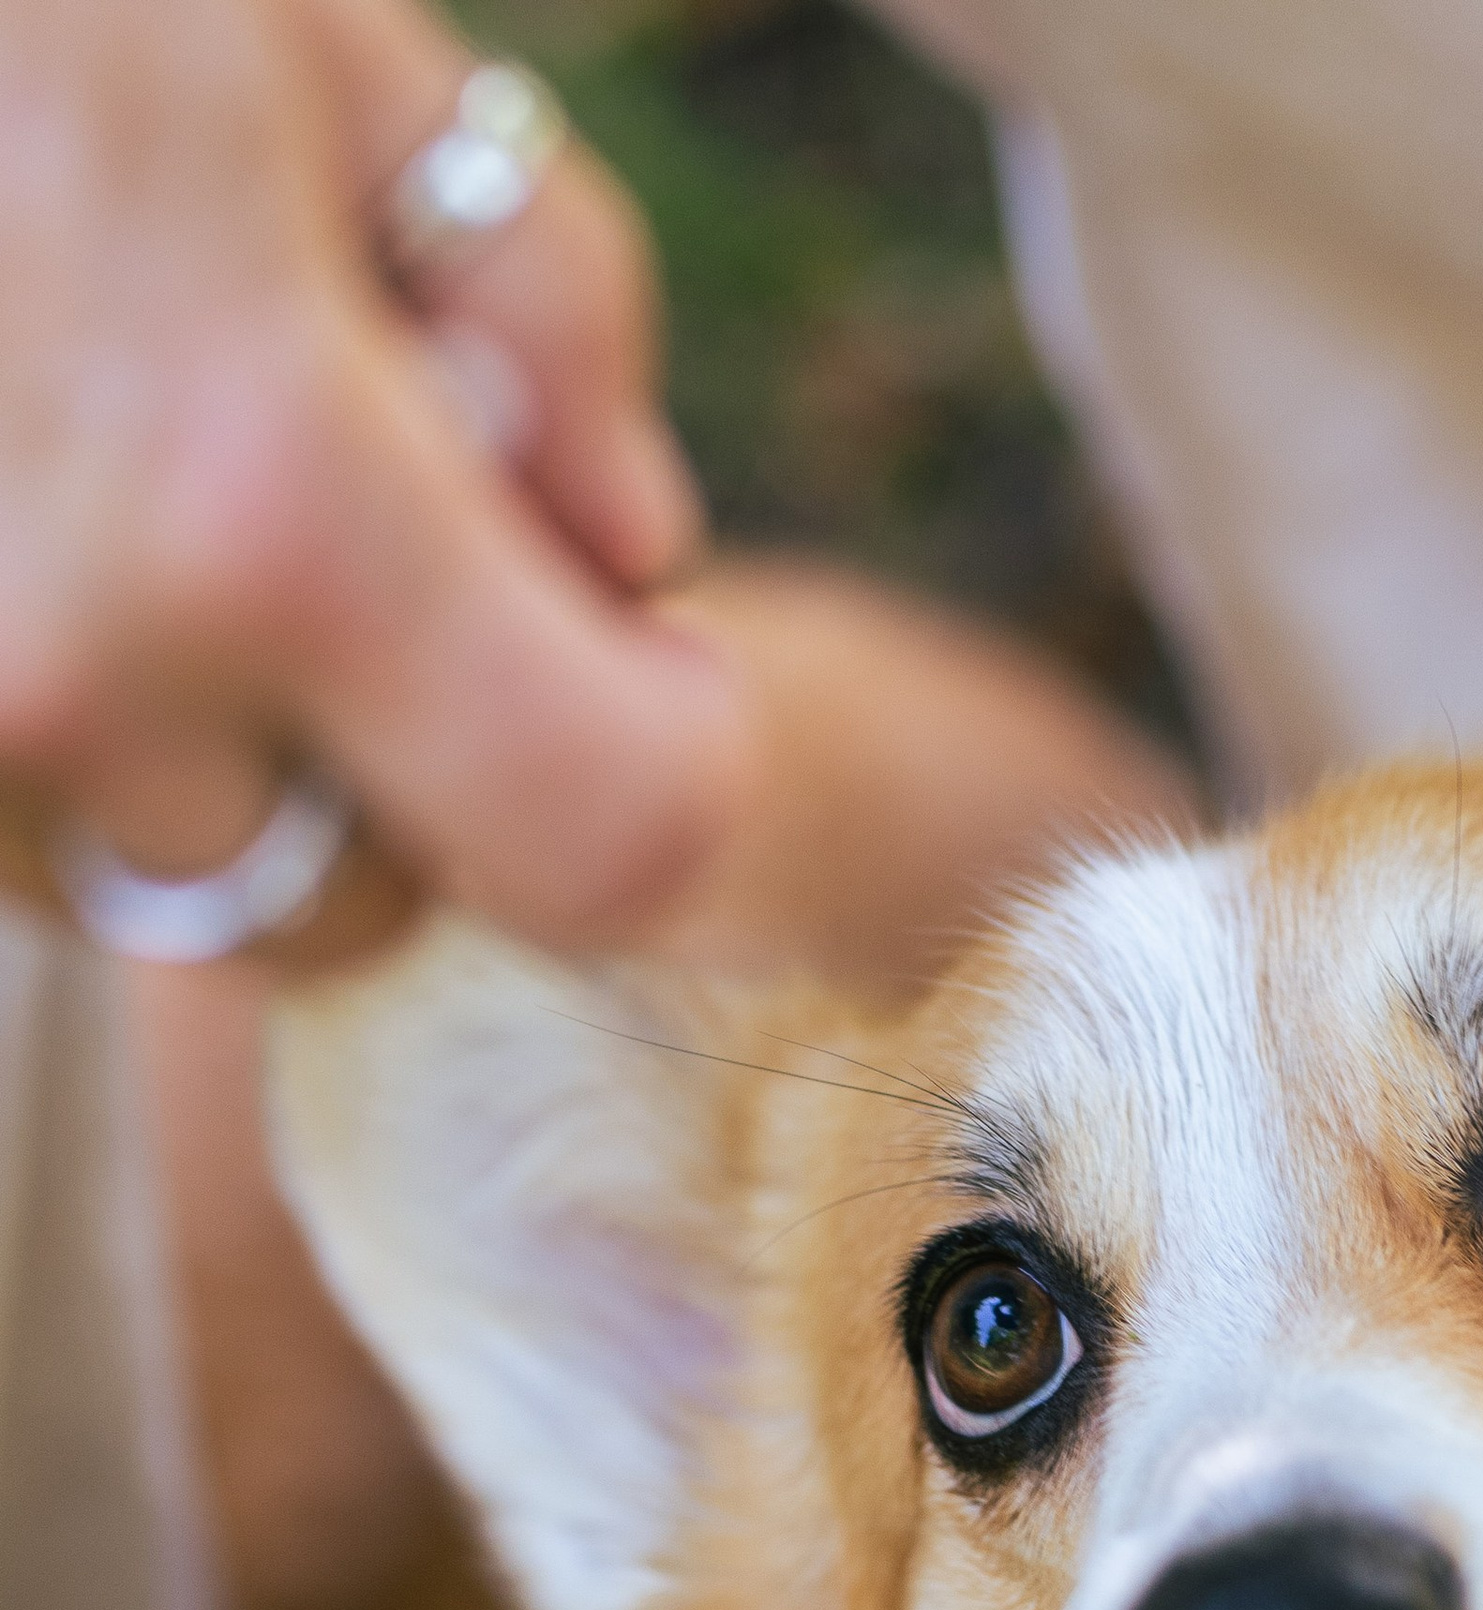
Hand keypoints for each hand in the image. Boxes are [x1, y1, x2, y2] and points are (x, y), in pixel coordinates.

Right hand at [0, 0, 746, 949]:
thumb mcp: (324, 53)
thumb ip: (544, 318)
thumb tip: (632, 554)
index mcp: (259, 503)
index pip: (608, 840)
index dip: (672, 755)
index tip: (656, 663)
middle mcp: (64, 674)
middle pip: (366, 908)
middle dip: (413, 770)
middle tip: (371, 552)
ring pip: (160, 890)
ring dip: (213, 760)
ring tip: (144, 489)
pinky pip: (2, 832)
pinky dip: (52, 726)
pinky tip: (29, 499)